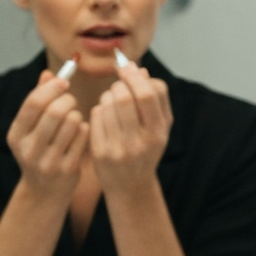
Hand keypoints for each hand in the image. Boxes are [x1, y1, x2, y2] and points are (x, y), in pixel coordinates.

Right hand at [6, 69, 89, 203]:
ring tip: (75, 117)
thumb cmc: (40, 151)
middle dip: (67, 100)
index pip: (34, 103)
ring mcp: (48, 161)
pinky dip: (85, 129)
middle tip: (72, 100)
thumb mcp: (31, 129)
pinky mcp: (67, 169)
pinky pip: (82, 137)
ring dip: (77, 114)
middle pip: (54, 112)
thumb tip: (48, 74)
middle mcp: (28, 149)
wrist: (44, 191)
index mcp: (16, 135)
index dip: (52, 88)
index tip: (64, 81)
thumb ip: (38, 101)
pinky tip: (81, 131)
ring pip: (71, 123)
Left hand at [90, 63, 172, 195]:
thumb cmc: (146, 149)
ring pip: (106, 105)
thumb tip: (139, 70)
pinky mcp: (100, 152)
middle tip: (119, 88)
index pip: (147, 94)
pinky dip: (99, 110)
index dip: (135, 77)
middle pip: (123, 97)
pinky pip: (95, 117)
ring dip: (107, 96)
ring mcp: (118, 149)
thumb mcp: (160, 127)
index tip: (129, 71)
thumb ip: (155, 98)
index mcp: (158, 133)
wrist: (131, 185)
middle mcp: (139, 142)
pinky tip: (104, 117)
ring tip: (112, 102)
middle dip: (119, 85)